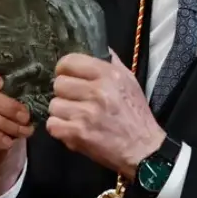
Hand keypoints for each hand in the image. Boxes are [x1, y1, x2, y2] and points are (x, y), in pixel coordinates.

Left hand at [47, 50, 165, 179]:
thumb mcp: (130, 82)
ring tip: (75, 117)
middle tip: (75, 101)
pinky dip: (60, 129)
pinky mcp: (78, 134)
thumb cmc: (136, 115)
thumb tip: (100, 47)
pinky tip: (72, 129)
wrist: (143, 150)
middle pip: (58, 84)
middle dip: (64, 93)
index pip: (69, 62)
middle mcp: (97, 91)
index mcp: (109, 75)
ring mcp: (86, 113)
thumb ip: (113, 63)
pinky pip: (52, 125)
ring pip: (54, 105)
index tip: (68, 77)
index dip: (65, 70)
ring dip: (62, 113)